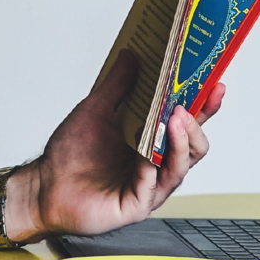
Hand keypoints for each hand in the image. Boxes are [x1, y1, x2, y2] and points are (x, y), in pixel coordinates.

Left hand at [3, 49, 225, 243]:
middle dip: (195, 124)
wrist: (44, 187)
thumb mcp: (94, 111)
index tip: (215, 84)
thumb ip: (115, 86)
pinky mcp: (137, 204)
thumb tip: (131, 55)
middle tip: (185, 105)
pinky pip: (153, 185)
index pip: (187, 123)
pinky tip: (147, 153)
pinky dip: (152, 166)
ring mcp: (150, 186)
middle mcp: (156, 164)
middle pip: (194, 146)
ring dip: (180, 141)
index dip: (204, 105)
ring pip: (181, 166)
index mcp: (151, 141)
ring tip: (172, 120)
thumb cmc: (69, 155)